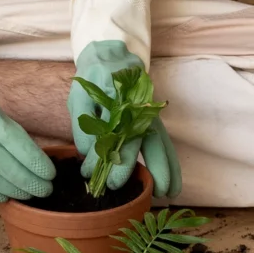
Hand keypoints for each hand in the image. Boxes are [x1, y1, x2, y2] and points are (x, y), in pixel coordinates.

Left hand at [68, 39, 181, 196]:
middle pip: (141, 139)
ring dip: (166, 169)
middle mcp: (138, 106)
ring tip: (168, 195)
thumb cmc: (92, 81)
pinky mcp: (154, 119)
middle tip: (125, 190)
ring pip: (160, 141)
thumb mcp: (80, 97)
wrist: (112, 58)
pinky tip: (173, 183)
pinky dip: (170, 163)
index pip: (112, 131)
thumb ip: (82, 123)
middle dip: (137, 166)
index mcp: (116, 98)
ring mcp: (149, 112)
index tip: (91, 174)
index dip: (104, 155)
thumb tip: (87, 153)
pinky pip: (165, 142)